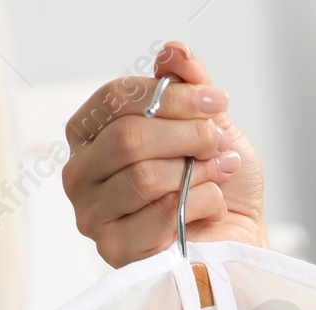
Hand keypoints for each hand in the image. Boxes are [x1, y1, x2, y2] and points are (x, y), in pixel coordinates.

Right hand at [61, 42, 265, 266]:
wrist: (236, 236)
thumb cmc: (215, 182)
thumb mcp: (208, 123)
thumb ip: (187, 84)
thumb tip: (174, 52)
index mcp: (89, 134)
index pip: (115, 99)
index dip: (170, 96)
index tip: (216, 102)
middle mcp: (79, 173)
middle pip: (127, 138)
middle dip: (186, 135)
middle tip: (217, 141)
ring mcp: (91, 215)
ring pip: (145, 178)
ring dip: (197, 172)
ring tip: (221, 172)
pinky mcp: (114, 251)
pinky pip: (162, 216)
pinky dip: (202, 204)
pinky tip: (214, 207)